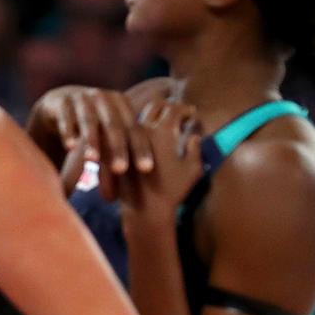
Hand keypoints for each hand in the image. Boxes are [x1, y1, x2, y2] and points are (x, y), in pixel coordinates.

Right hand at [29, 86, 152, 200]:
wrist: (60, 105)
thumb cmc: (92, 128)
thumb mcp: (108, 136)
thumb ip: (121, 154)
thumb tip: (139, 194)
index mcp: (122, 105)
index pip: (134, 129)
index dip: (141, 148)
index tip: (145, 169)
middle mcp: (104, 98)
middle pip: (114, 125)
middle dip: (117, 147)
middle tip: (120, 169)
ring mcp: (81, 97)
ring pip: (89, 121)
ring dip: (92, 140)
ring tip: (93, 160)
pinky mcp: (61, 101)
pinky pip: (65, 117)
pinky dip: (68, 131)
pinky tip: (70, 147)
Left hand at [119, 100, 203, 223]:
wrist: (144, 208)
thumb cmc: (173, 191)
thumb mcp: (192, 169)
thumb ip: (195, 148)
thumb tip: (193, 135)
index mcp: (162, 132)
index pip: (174, 108)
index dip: (185, 109)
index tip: (191, 113)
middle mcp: (142, 130)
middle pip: (155, 106)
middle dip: (168, 106)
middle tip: (177, 114)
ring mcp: (128, 137)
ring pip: (140, 116)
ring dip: (154, 116)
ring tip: (164, 124)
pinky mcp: (119, 147)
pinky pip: (128, 130)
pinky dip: (140, 128)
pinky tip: (147, 135)